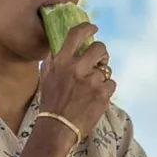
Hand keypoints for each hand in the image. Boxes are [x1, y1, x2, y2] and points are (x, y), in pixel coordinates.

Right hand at [36, 22, 114, 141]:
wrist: (58, 128)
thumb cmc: (50, 103)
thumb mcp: (45, 76)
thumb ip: (54, 60)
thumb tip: (60, 46)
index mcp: (61, 61)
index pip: (76, 34)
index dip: (87, 28)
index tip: (93, 28)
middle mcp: (77, 68)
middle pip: (99, 48)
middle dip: (101, 54)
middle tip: (99, 61)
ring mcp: (92, 80)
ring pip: (107, 69)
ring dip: (102, 75)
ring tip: (92, 87)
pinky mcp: (103, 93)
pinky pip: (111, 83)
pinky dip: (106, 90)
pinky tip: (95, 98)